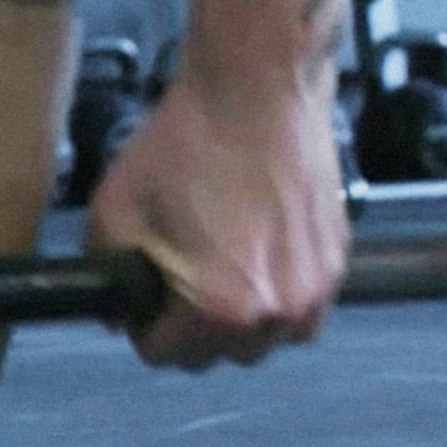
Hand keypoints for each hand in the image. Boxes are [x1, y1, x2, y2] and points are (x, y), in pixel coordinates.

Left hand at [85, 60, 349, 370]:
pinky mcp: (337, 261)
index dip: (141, 327)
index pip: (164, 355)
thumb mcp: (114, 216)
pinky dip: (272, 297)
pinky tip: (247, 258)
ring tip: (212, 272)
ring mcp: (315, 288)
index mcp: (219, 308)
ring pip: (263, 339)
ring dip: (234, 321)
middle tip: (171, 282)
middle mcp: (276, 310)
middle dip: (187, 328)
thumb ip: (108, 278)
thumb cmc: (187, 144)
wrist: (254, 91)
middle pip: (217, 355)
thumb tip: (117, 310)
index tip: (139, 302)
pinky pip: (299, 309)